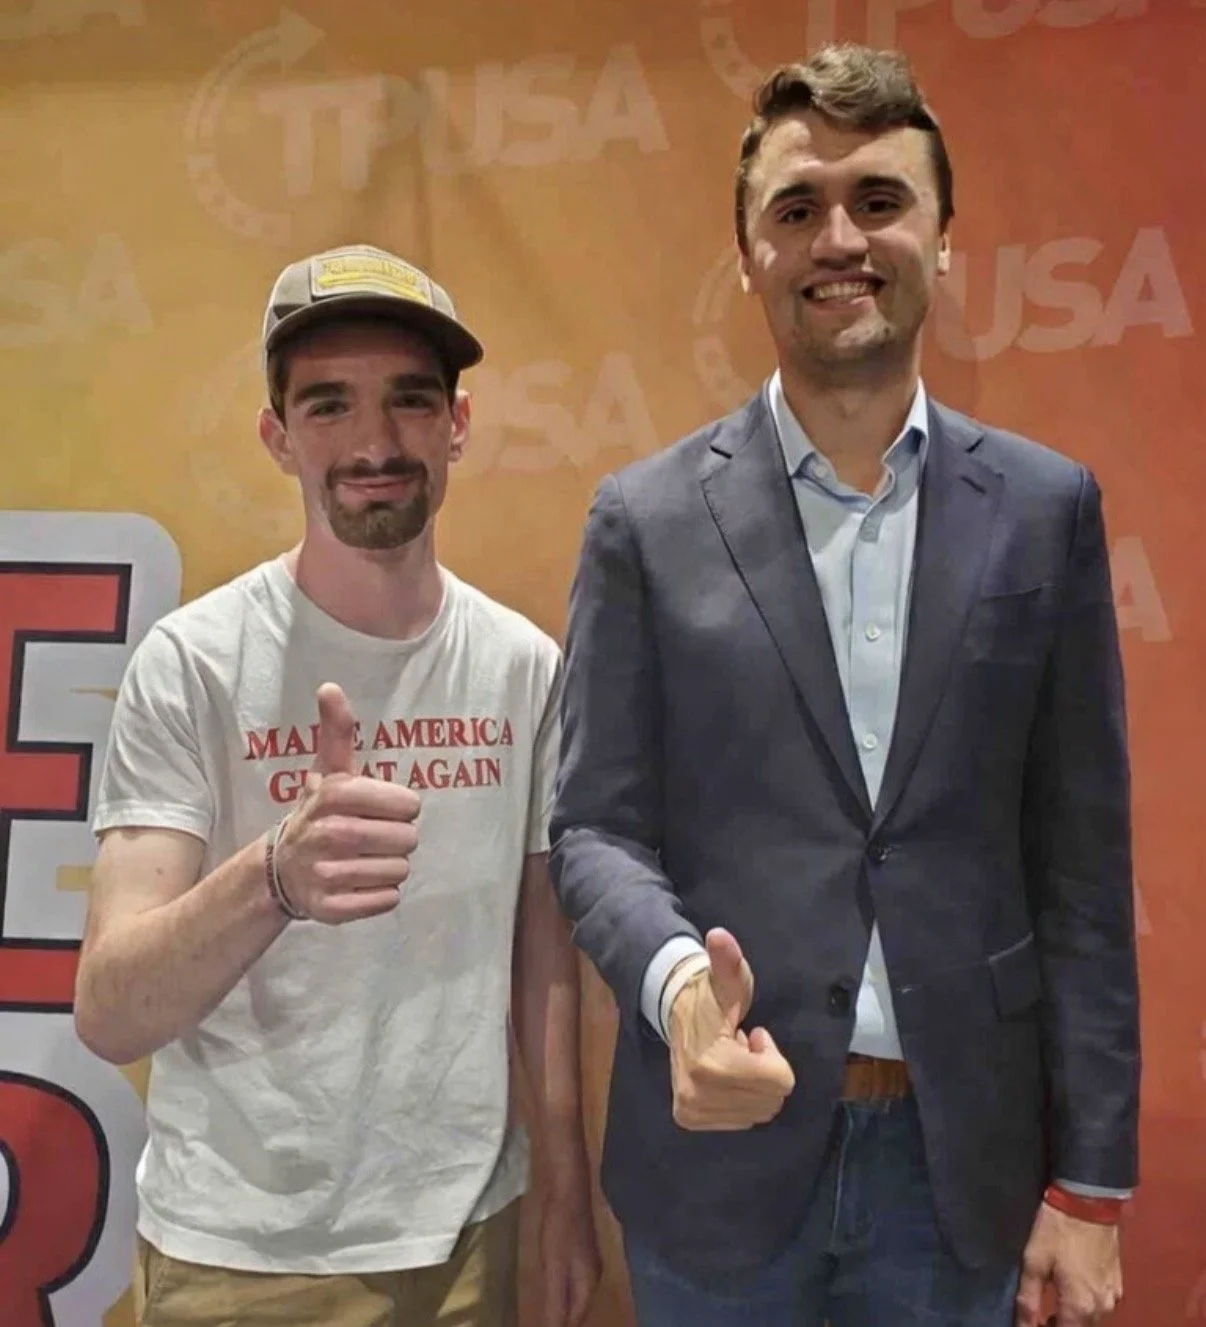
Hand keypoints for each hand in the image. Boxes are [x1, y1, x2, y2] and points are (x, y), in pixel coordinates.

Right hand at [273, 684, 419, 923]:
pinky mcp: (330, 909)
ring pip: (400, 871)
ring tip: (363, 859)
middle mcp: (328, 834)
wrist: (281, 869)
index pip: (409, 804)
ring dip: (389, 867)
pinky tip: (358, 883)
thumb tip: (330, 686)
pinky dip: (380, 895)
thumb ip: (337, 731)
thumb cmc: (320, 812)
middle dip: (397, 838)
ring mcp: (327, 874)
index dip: (402, 808)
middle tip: (372, 837)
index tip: (381, 809)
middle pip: (408, 839)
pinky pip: (387, 901)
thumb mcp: (328, 771)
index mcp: (334, 795)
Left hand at [537, 1184, 601, 1326]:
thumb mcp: (554, 1266)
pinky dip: (563, 1289)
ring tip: (547, 1313)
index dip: (560, 1326)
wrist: (569, 1185)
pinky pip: (573, 1279)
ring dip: (563, 1305)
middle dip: (564, 1319)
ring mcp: (589, 1260)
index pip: (575, 1317)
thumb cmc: (560, 1226)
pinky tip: (553, 1286)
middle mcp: (594, 1275)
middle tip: (543, 1322)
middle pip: (578, 1307)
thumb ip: (555, 1301)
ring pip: (576, 1293)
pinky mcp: (582, 1247)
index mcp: (588, 1282)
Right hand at [667, 928, 794, 1129]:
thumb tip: (719, 936)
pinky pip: (740, 1121)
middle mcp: (698, 1096)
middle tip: (743, 1046)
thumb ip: (728, 961)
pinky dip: (740, 1098)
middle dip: (765, 1071)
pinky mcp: (688, 1118)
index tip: (753, 1033)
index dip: (772, 1056)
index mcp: (712, 1065)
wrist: (673, 1010)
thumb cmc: (711, 997)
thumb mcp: (729, 979)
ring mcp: (691, 1110)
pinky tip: (723, 1074)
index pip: (780, 1082)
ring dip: (753, 1086)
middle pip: (772, 1100)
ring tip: (733, 1058)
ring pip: (758, 1113)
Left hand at [1015, 1202, 1122, 1326]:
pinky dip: (1085, 1307)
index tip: (1031, 1323)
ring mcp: (1113, 1296)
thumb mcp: (1034, 1261)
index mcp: (1080, 1307)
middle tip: (1039, 1317)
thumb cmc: (1057, 1231)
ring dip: (1073, 1320)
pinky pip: (1100, 1306)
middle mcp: (1102, 1309)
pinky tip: (1070, 1293)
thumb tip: (1023, 1326)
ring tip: (1051, 1309)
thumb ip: (1028, 1298)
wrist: (1089, 1202)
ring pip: (1091, 1320)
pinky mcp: (1118, 1283)